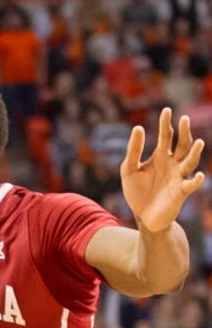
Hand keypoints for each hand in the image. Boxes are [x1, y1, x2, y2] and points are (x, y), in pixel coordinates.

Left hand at [121, 108, 204, 232]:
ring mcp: (179, 177)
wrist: (143, 217)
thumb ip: (133, 151)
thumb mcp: (129, 170)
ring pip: (190, 161)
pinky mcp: (181, 193)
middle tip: (184, 119)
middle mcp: (173, 163)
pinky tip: (198, 176)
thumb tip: (138, 127)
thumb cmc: (137, 192)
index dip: (166, 123)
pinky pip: (190, 185)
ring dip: (195, 152)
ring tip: (199, 142)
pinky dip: (195, 181)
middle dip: (184, 132)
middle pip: (182, 144)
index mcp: (161, 156)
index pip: (166, 136)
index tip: (166, 110)